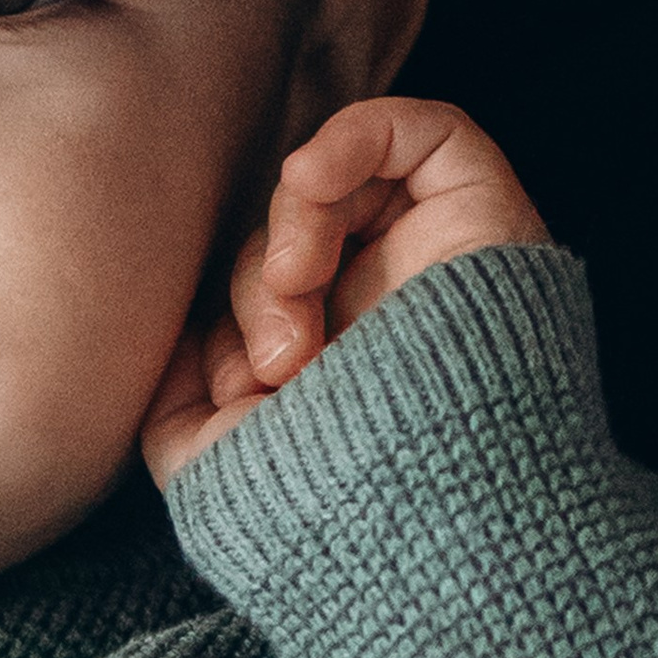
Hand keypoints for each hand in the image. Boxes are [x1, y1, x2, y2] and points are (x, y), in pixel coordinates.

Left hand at [144, 95, 548, 488]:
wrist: (420, 525)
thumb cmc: (319, 515)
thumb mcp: (211, 466)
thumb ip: (177, 398)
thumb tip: (168, 338)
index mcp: (334, 373)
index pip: (255, 296)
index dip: (224, 327)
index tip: (237, 397)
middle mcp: (390, 316)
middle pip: (288, 240)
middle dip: (256, 290)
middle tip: (279, 368)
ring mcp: (439, 267)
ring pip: (339, 188)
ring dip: (291, 227)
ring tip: (298, 295)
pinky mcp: (489, 223)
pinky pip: (423, 132)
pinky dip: (350, 137)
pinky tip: (307, 178)